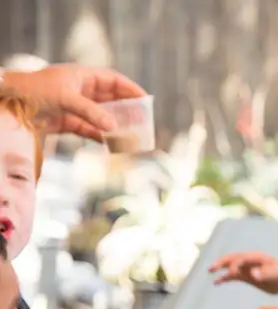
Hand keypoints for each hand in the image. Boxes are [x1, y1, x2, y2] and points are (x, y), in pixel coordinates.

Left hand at [3, 64, 145, 140]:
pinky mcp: (67, 123)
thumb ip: (91, 112)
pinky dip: (100, 136)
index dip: (130, 89)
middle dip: (127, 110)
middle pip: (111, 99)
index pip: (113, 80)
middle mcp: (81, 90)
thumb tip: (114, 127)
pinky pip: (90, 130)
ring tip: (131, 136)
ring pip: (102, 116)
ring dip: (115, 126)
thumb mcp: (65, 98)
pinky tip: (110, 143)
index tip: (146, 100)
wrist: (9, 104)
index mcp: (82, 76)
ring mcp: (75, 107)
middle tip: (143, 122)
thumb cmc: (35, 91)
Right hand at [209, 251, 277, 294]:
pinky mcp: (246, 276)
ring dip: (221, 267)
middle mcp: (250, 260)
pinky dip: (224, 278)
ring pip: (230, 266)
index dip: (235, 264)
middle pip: (233, 258)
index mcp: (257, 257)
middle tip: (212, 267)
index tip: (232, 273)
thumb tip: (254, 274)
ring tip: (210, 271)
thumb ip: (265, 274)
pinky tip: (216, 283)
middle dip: (222, 262)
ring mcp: (247, 268)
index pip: (242, 258)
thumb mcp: (276, 275)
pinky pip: (233, 276)